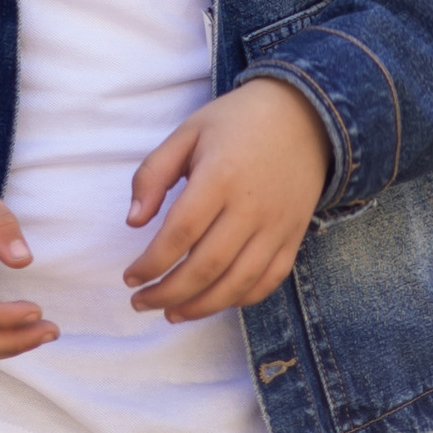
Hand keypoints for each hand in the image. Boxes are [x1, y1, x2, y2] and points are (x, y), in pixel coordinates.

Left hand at [123, 78, 328, 322]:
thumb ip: (153, 174)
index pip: (181, 233)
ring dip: (202, 305)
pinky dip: (241, 298)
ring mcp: (278, 228)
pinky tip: (214, 302)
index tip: (130, 277)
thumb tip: (133, 222)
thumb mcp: (185, 133)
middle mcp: (252, 209)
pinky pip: (269, 280)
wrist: (303, 118)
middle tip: (141, 303)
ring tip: (170, 313)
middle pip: (208, 266)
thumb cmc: (234, 122)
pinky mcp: (294, 238)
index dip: (153, 261)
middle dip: (170, 292)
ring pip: (239, 282)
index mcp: (219, 178)